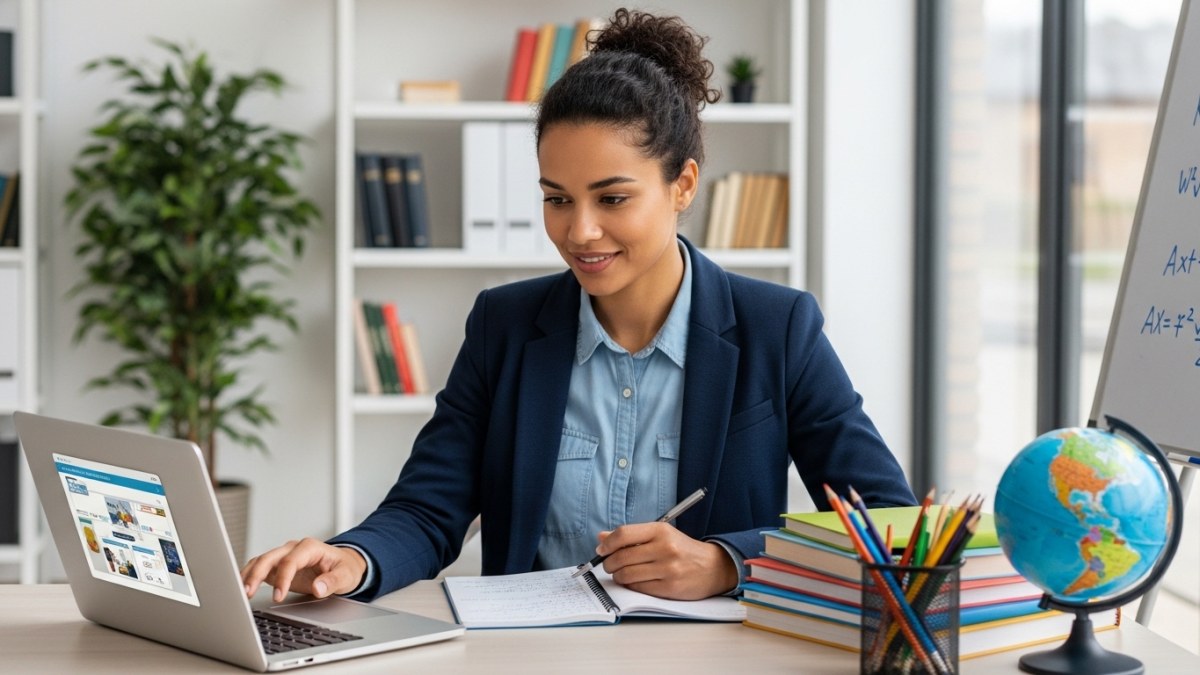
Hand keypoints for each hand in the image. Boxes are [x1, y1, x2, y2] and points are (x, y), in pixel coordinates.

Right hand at [240, 538, 367, 602]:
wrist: (343, 565)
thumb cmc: (344, 568)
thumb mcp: (346, 575)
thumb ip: (333, 581)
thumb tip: (318, 588)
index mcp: (309, 547)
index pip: (290, 561)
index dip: (282, 578)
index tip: (278, 596)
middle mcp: (293, 548)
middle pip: (269, 558)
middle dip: (256, 575)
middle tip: (247, 594)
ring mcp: (283, 556)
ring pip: (260, 561)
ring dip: (248, 576)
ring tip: (239, 593)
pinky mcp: (277, 566)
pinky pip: (259, 568)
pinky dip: (248, 577)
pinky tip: (240, 589)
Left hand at [595, 523, 737, 599]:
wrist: (713, 567)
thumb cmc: (682, 549)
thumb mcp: (660, 535)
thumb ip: (631, 536)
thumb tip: (601, 537)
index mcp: (660, 530)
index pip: (623, 534)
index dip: (607, 543)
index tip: (601, 549)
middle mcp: (665, 548)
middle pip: (622, 557)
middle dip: (609, 563)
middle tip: (609, 565)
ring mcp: (668, 569)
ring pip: (627, 574)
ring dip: (618, 576)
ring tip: (621, 574)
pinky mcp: (670, 588)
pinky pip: (638, 588)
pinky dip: (630, 586)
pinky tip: (634, 582)